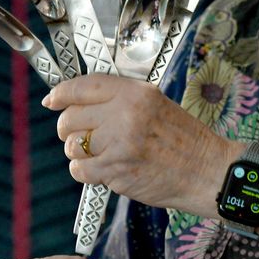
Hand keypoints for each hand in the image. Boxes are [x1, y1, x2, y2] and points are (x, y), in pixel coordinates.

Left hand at [45, 75, 238, 214]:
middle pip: (70, 118)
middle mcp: (125, 113)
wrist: (206, 170)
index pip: (84, 85)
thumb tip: (78, 101)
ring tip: (102, 155)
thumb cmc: (183, 139)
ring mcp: (120, 143)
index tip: (52, 100)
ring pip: (72, 146)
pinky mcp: (117, 170)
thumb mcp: (156, 104)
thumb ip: (121, 99)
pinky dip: (87, 172)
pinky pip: (80, 170)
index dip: (62, 93)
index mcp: (136, 92)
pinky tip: (106, 169)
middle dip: (70, 129)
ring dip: (80, 153)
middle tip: (84, 136)